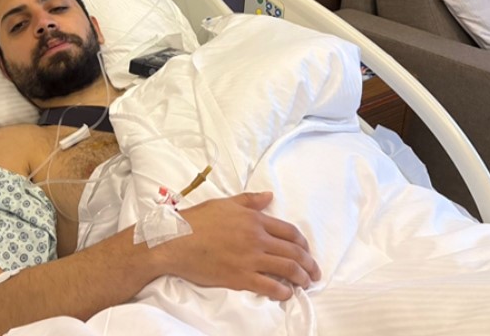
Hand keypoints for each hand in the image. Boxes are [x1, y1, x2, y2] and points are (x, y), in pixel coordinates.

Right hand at [158, 192, 320, 299]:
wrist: (174, 241)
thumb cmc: (196, 221)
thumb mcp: (224, 204)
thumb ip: (249, 201)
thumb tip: (270, 196)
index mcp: (254, 219)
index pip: (289, 231)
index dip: (303, 243)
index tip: (307, 251)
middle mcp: (256, 238)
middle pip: (293, 252)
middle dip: (309, 263)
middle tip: (314, 272)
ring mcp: (249, 259)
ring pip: (286, 269)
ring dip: (301, 278)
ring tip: (305, 284)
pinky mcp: (240, 277)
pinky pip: (269, 286)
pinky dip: (282, 291)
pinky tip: (286, 294)